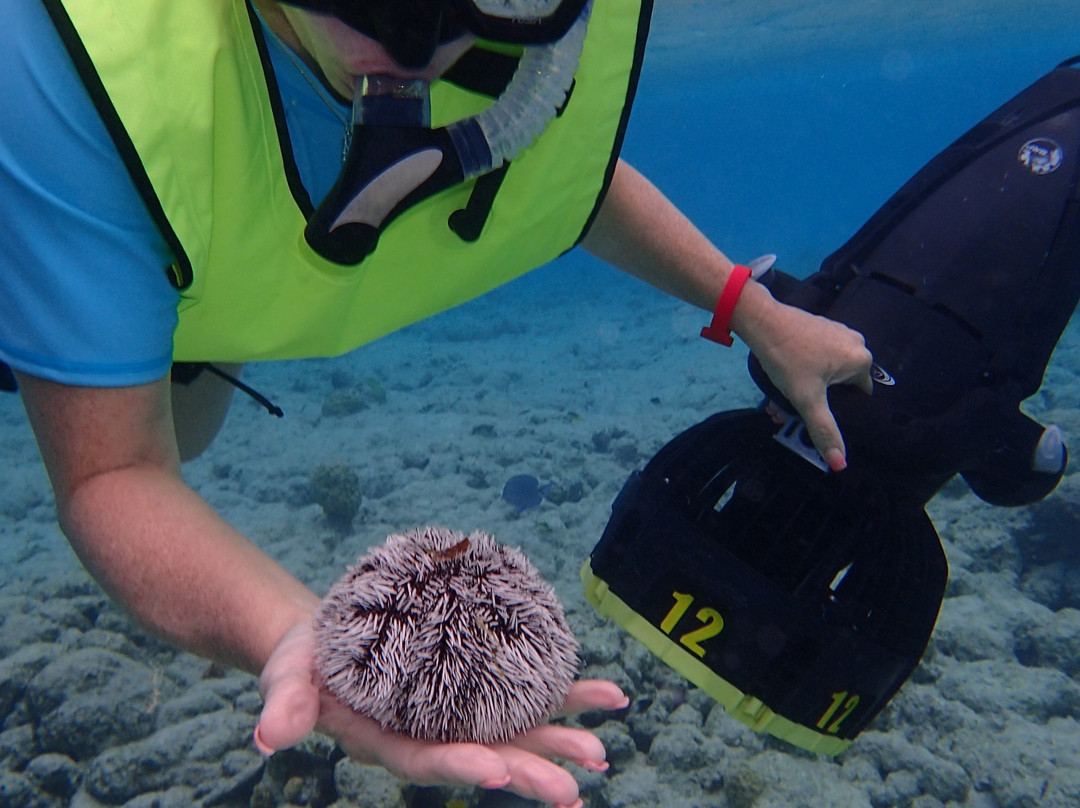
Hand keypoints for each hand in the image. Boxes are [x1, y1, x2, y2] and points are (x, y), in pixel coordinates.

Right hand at [254, 620, 629, 807]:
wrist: (330, 643)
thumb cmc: (306, 662)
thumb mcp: (286, 677)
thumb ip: (285, 706)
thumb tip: (267, 736)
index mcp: (390, 743)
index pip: (429, 761)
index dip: (461, 766)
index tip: (496, 770)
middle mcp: (433, 735)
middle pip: (486, 756)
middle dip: (530, 770)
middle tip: (575, 784)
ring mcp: (461, 713)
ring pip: (517, 731)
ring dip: (560, 739)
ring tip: (602, 750)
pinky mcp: (479, 686)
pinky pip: (528, 692)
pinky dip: (567, 694)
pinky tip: (606, 696)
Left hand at [736, 287, 872, 470]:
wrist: (761, 320)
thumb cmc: (787, 359)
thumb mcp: (807, 399)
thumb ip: (824, 430)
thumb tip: (841, 465)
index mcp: (861, 360)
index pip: (858, 398)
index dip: (837, 412)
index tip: (811, 419)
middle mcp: (856, 343)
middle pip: (838, 385)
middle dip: (814, 403)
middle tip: (785, 414)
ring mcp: (838, 332)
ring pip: (824, 372)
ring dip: (804, 389)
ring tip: (778, 402)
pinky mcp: (820, 327)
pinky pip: (817, 357)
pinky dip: (802, 371)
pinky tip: (783, 380)